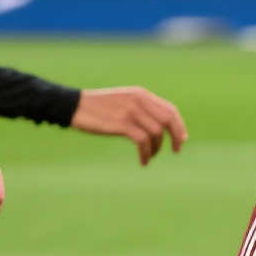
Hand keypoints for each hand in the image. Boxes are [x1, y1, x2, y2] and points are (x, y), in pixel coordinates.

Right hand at [71, 87, 187, 164]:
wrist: (74, 106)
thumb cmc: (98, 106)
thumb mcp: (123, 101)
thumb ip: (141, 108)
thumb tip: (159, 126)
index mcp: (141, 94)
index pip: (170, 109)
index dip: (179, 125)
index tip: (181, 139)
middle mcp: (139, 100)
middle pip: (168, 120)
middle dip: (176, 137)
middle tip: (175, 150)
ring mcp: (130, 111)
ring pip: (156, 133)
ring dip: (156, 149)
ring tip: (149, 157)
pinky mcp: (121, 123)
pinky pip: (143, 141)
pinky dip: (146, 154)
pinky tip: (143, 161)